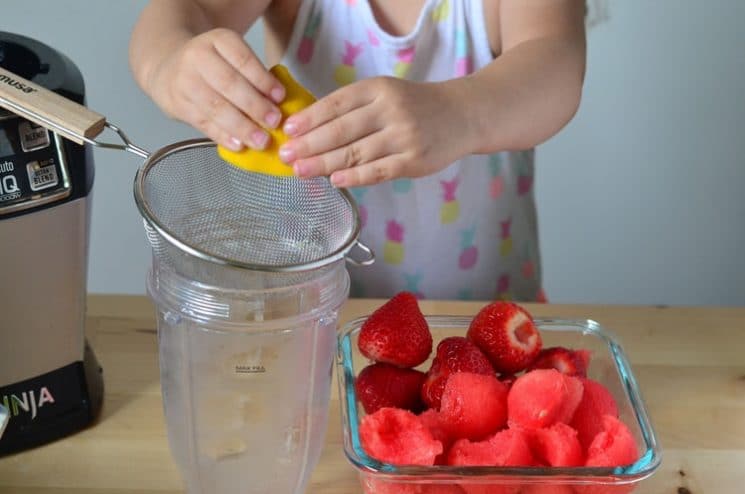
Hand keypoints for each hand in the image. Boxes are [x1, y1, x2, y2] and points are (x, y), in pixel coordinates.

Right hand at [144, 28, 285, 150]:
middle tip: (274, 122)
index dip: (263, 80)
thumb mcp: (231, 55)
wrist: (169, 67)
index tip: (280, 97)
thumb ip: (253, 74)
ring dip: (242, 127)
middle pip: (229, 84)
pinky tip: (239, 145)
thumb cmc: (212, 65)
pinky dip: (224, 136)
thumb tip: (278, 104)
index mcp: (218, 40)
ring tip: (261, 140)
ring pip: (216, 107)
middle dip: (255, 106)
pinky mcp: (178, 105)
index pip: (243, 59)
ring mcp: (185, 82)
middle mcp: (198, 57)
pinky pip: (204, 123)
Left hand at [278, 77, 474, 186]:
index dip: (310, 118)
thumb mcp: (386, 94)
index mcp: (379, 88)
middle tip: (286, 156)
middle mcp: (391, 109)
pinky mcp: (414, 161)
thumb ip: (354, 109)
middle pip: (341, 130)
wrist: (462, 116)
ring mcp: (403, 136)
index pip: (336, 103)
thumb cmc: (415, 107)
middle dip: (309, 145)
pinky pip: (378, 171)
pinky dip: (355, 177)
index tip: (288, 130)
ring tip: (300, 171)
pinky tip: (334, 181)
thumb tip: (310, 131)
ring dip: (324, 164)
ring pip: (356, 153)